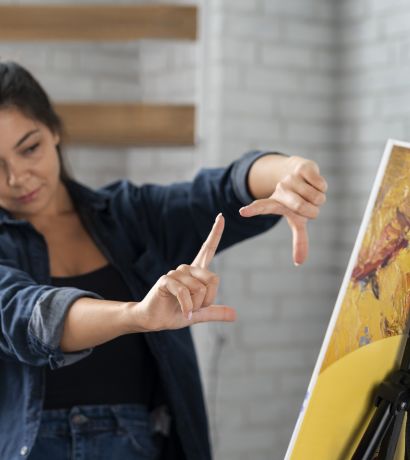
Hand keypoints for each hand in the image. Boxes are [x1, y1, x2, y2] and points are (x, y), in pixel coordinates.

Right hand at [135, 213, 235, 330]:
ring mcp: (176, 273)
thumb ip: (216, 312)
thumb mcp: (199, 313)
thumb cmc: (174, 313)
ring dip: (195, 305)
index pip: (208, 249)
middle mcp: (187, 269)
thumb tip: (235, 315)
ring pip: (200, 289)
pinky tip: (185, 313)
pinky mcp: (166, 280)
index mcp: (196, 273)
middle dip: (208, 300)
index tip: (221, 216)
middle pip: (213, 279)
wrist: (153, 320)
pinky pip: (185, 292)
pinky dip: (187, 307)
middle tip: (195, 309)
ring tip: (186, 310)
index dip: (215, 233)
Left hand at [239, 156, 326, 264]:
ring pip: (315, 196)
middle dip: (311, 211)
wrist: (299, 171)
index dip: (253, 209)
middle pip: (301, 207)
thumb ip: (298, 241)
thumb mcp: (297, 220)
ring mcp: (291, 178)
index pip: (262, 207)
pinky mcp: (303, 167)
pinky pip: (320, 185)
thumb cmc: (297, 200)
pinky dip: (322, 187)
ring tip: (312, 195)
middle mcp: (281, 189)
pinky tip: (315, 183)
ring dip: (319, 199)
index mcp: (275, 203)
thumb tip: (299, 263)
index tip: (243, 212)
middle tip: (310, 208)